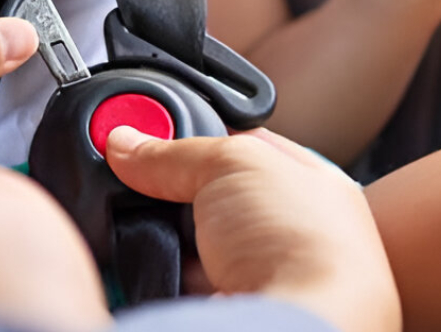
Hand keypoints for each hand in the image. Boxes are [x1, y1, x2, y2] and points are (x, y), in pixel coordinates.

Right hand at [106, 127, 400, 331]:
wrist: (294, 330)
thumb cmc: (304, 246)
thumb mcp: (233, 162)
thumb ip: (176, 150)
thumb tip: (129, 144)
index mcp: (311, 186)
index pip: (245, 146)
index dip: (200, 133)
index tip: (153, 128)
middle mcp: (288, 234)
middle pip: (211, 197)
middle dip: (173, 189)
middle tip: (139, 175)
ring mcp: (258, 278)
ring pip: (189, 243)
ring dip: (161, 235)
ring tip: (143, 222)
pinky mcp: (224, 309)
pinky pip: (174, 281)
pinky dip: (156, 271)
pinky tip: (150, 260)